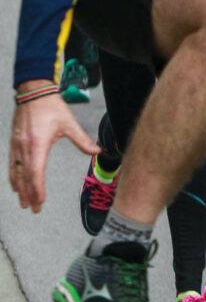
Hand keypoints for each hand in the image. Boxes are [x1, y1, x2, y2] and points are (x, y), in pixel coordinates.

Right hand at [10, 88, 98, 213]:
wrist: (33, 92)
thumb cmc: (51, 107)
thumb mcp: (69, 123)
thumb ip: (83, 140)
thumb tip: (98, 151)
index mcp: (37, 144)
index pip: (35, 173)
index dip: (37, 189)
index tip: (40, 201)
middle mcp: (24, 147)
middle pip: (24, 177)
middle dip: (28, 194)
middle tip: (33, 209)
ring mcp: (16, 145)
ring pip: (15, 172)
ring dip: (19, 188)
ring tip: (23, 202)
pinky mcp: (14, 142)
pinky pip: (11, 164)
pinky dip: (13, 177)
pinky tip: (16, 185)